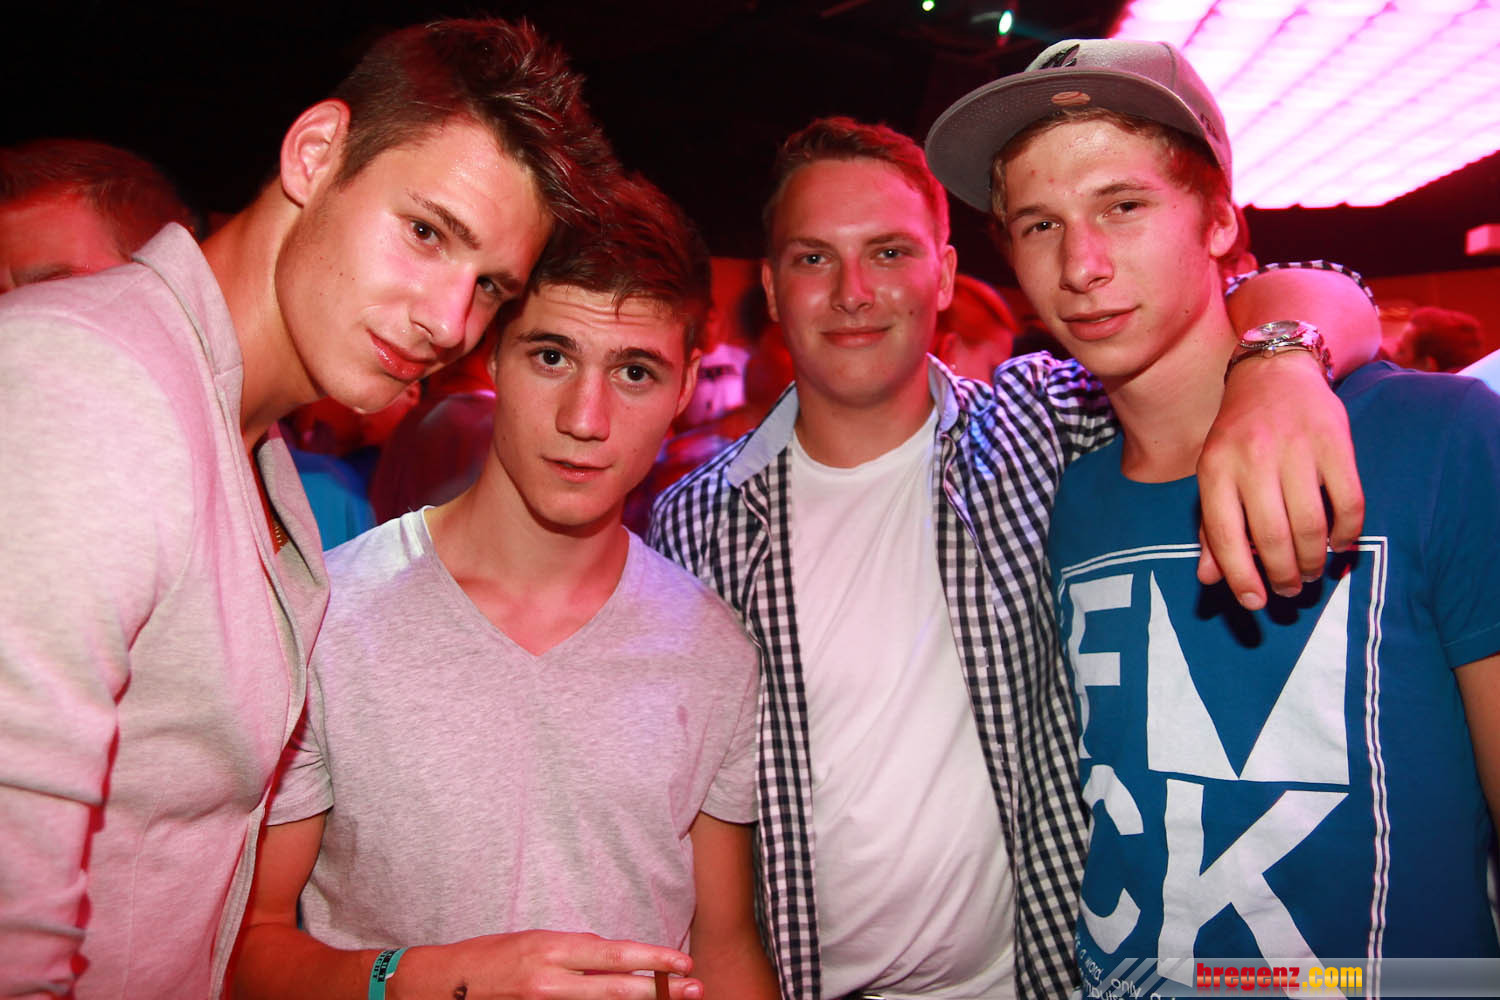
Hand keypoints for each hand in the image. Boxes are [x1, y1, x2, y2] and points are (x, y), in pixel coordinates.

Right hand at [392, 930, 698, 999]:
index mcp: (551, 949)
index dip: (653, 959)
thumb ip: (575, 953)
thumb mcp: (536, 942)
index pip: (615, 954)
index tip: (684, 961)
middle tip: (696, 989)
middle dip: (661, 990)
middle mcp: (550, 981)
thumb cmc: (489, 957)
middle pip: (619, 989)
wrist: (441, 985)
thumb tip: (616, 959)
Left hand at [1196, 351, 1363, 608]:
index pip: (1224, 535)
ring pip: (1311, 524)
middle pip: (1272, 536)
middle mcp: (1252, 458)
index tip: (1255, 602)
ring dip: (1314, 560)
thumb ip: (1211, 527)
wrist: (1273, 373)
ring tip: (1313, 572)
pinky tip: (1341, 545)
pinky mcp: (1335, 441)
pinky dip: (1348, 532)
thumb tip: (1210, 579)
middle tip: (1291, 589)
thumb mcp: (1214, 474)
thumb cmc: (1238, 436)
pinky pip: (1349, 500)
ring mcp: (1296, 448)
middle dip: (1284, 574)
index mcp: (1215, 469)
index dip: (1241, 577)